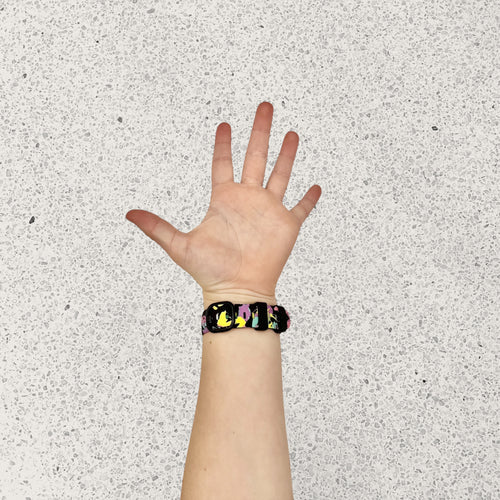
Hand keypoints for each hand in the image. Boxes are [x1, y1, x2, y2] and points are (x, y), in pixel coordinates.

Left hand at [126, 102, 321, 303]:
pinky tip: (316, 186)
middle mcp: (248, 199)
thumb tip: (128, 213)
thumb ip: (157, 227)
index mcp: (224, 199)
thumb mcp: (179, 245)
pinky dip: (309, 198)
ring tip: (291, 133)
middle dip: (260, 130)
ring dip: (286, 154)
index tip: (224, 124)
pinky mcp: (287, 225)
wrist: (237, 289)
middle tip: (264, 106)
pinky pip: (301, 208)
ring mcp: (269, 211)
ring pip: (280, 174)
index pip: (223, 163)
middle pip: (256, 156)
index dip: (223, 143)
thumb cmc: (209, 270)